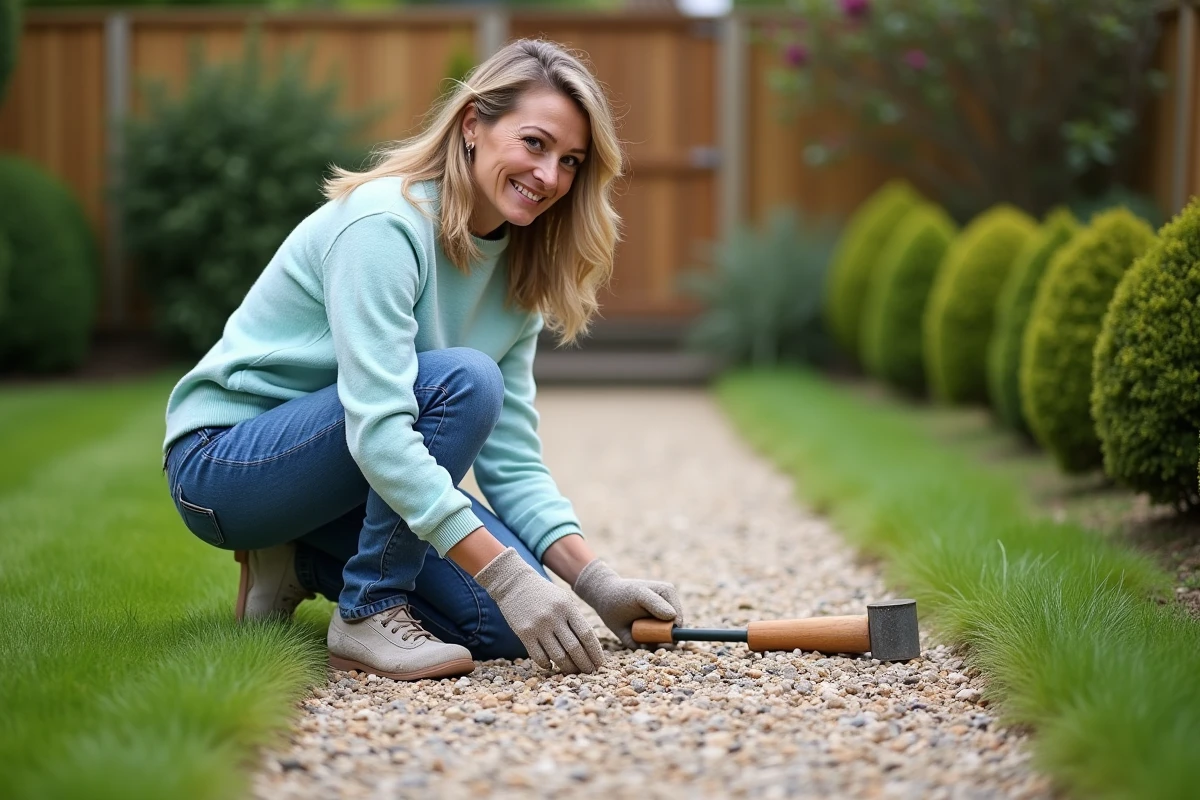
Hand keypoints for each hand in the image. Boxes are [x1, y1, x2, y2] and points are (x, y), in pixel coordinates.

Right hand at [473, 548, 606, 673]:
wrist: (514, 583)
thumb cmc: (544, 593)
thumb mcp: (563, 599)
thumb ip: (575, 619)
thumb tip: (589, 647)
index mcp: (567, 607)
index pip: (586, 635)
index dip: (595, 652)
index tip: (599, 664)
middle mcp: (554, 617)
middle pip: (574, 648)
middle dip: (585, 664)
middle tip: (589, 672)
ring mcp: (538, 626)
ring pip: (558, 656)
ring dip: (568, 668)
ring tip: (573, 671)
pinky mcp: (524, 633)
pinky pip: (539, 657)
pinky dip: (547, 665)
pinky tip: (551, 665)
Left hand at [571, 559, 683, 648]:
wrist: (605, 599)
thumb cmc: (623, 593)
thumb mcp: (638, 594)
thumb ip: (655, 603)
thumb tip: (673, 617)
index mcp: (669, 598)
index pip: (679, 620)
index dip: (673, 630)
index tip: (663, 636)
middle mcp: (666, 613)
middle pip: (673, 635)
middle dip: (662, 641)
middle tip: (648, 636)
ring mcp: (657, 626)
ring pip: (662, 645)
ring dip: (652, 645)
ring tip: (638, 634)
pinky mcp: (647, 636)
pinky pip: (648, 648)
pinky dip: (642, 647)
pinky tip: (633, 637)